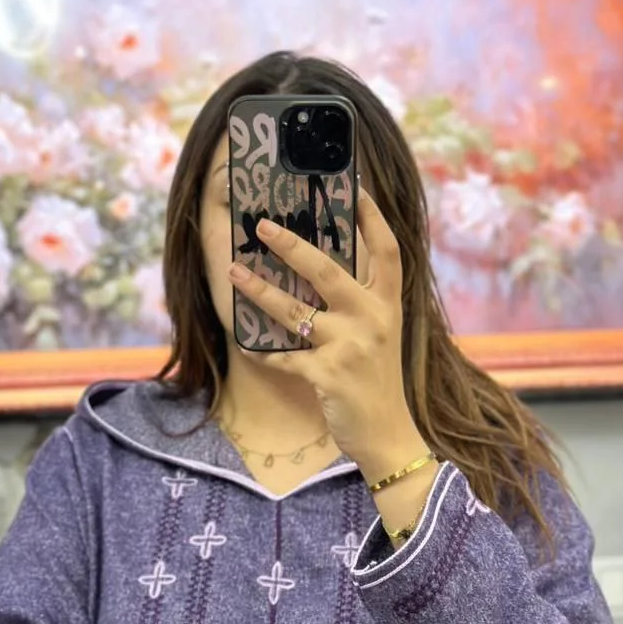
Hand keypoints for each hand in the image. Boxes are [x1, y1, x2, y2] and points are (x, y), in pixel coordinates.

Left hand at [226, 190, 421, 476]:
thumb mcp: (382, 336)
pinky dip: (265, 353)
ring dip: (259, 290)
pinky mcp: (328, 374)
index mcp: (389, 305)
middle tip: (261, 225)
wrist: (390, 436)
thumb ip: (363, 304)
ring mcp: (350, 346)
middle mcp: (373, 318)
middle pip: (328, 270)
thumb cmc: (379, 384)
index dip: (372, 218)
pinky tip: (247, 345)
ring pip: (294, 310)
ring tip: (232, 271)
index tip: (355, 187)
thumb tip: (324, 272)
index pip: (387, 250)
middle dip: (290, 245)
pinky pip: (286, 357)